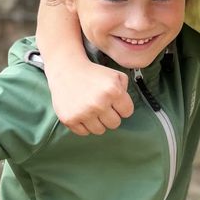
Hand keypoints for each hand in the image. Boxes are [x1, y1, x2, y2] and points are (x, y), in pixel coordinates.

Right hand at [37, 0, 134, 134]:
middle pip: (115, 123)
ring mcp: (83, 112)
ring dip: (98, 121)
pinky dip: (84, 124)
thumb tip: (132, 108)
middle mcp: (99, 103)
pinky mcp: (70, 119)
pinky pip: (85, 132)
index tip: (115, 98)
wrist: (66, 68)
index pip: (127, 111)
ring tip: (93, 107)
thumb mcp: (115, 74)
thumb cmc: (95, 71)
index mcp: (113, 91)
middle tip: (103, 103)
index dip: (122, 105)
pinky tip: (82, 110)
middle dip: (111, 114)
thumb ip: (126, 87)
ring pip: (100, 130)